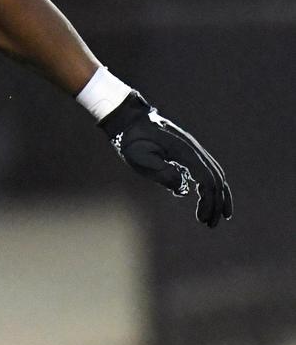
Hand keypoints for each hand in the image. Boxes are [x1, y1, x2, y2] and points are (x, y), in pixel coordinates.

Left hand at [99, 91, 231, 227]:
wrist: (128, 120)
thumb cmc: (130, 139)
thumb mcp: (138, 157)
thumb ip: (161, 172)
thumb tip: (183, 188)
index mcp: (184, 151)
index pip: (207, 179)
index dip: (209, 201)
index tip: (201, 219)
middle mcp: (193, 149)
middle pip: (216, 179)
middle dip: (216, 203)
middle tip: (209, 225)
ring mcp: (192, 150)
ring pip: (215, 174)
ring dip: (217, 197)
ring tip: (212, 217)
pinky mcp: (187, 153)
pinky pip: (206, 170)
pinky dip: (211, 186)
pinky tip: (205, 199)